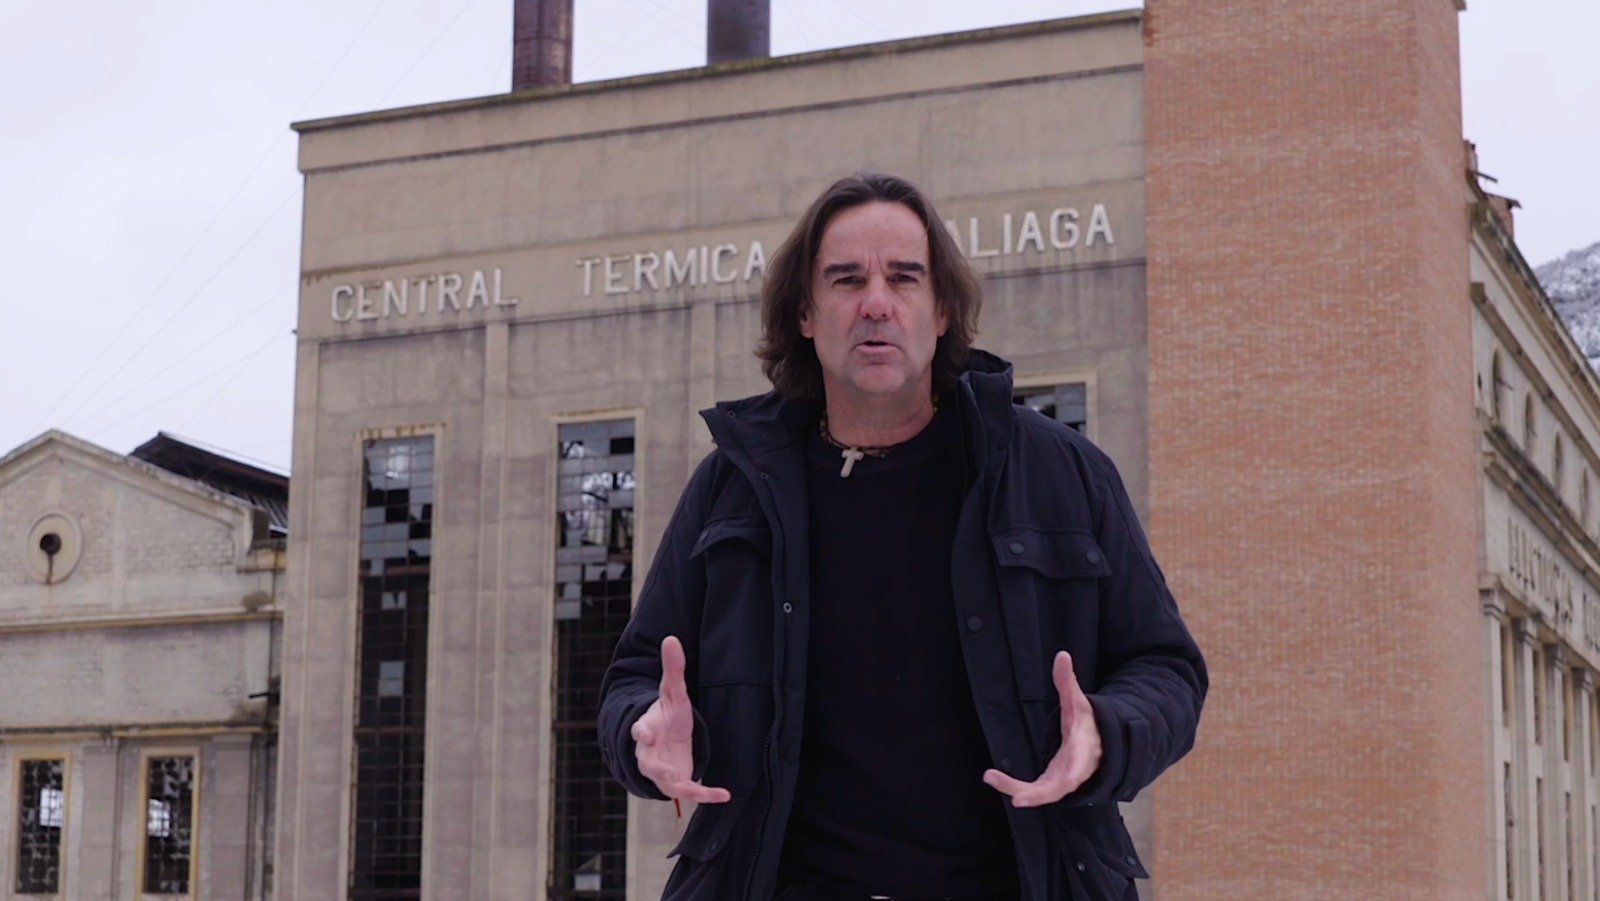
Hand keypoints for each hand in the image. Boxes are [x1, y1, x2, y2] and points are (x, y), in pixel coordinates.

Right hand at [630, 635, 731, 803]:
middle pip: (647, 762)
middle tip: (666, 773)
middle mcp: (649, 753)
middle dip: (654, 768)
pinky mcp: (678, 782)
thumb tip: (671, 637)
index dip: (641, 731)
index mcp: (647, 727)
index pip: (639, 728)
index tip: (643, 734)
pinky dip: (706, 795)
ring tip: (696, 791)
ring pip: (665, 783)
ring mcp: (662, 771)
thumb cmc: (667, 714)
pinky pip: (689, 792)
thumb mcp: (673, 692)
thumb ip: (673, 668)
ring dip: (679, 787)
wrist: (666, 739)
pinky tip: (725, 795)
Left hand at [982, 651, 1101, 807]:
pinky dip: (1014, 788)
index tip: (1061, 783)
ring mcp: (1062, 782)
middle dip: (1037, 795)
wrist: (1101, 744)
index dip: (1066, 779)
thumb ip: (1067, 681)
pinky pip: (1033, 791)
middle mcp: (1073, 773)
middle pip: (1056, 790)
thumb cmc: (1088, 722)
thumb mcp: (1078, 701)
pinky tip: (992, 777)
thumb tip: (1062, 654)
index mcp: (1082, 753)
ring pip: (1041, 794)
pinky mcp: (1052, 784)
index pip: (1076, 770)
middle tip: (1016, 800)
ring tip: (990, 776)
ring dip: (1016, 790)